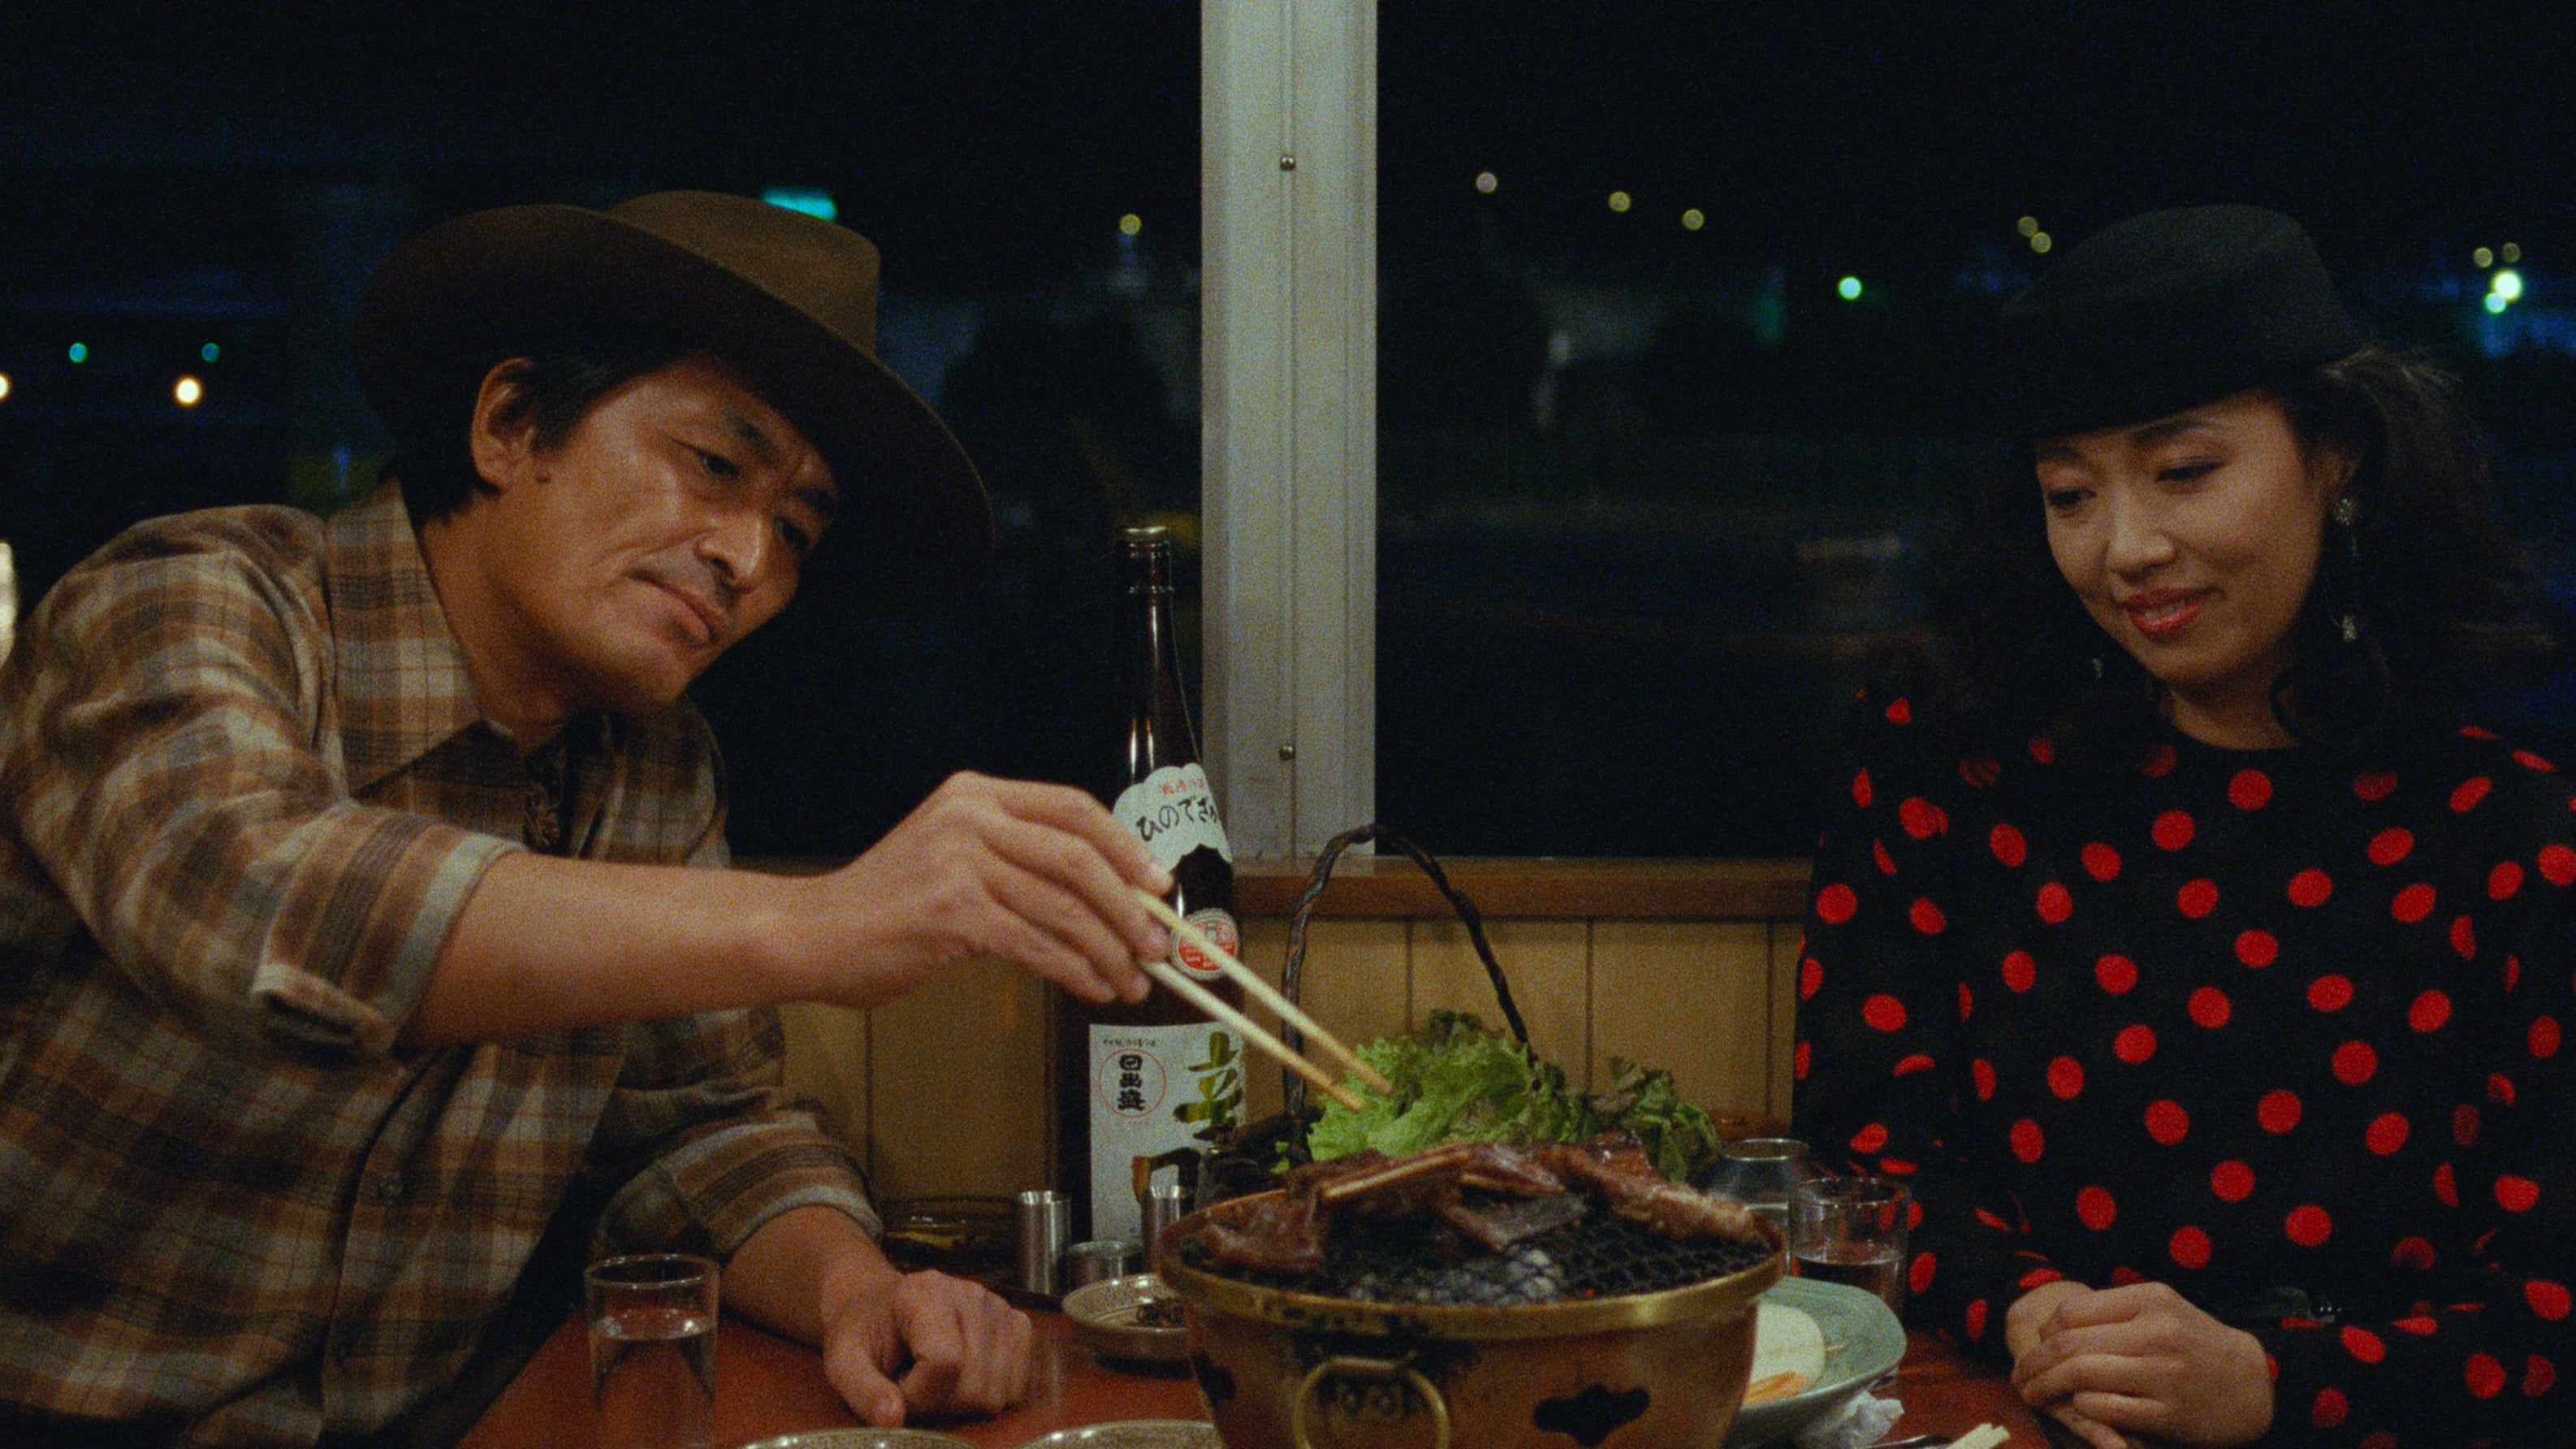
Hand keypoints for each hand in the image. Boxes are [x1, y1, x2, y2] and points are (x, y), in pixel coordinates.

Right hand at [808, 772, 1170, 1007]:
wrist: (813, 933)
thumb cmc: (887, 907)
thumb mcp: (952, 857)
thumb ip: (1015, 862)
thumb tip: (1104, 900)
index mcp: (976, 794)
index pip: (1073, 809)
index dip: (1125, 847)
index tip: (1158, 883)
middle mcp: (971, 817)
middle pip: (1079, 857)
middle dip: (1129, 906)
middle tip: (1157, 945)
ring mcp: (961, 862)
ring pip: (1063, 907)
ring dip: (1108, 950)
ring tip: (1131, 981)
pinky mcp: (953, 913)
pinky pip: (1036, 944)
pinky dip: (1074, 970)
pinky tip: (1091, 989)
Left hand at [818, 1266, 1036, 1424]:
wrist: (887, 1308)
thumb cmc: (865, 1334)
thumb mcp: (843, 1360)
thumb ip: (862, 1389)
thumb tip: (893, 1419)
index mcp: (926, 1291)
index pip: (944, 1363)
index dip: (917, 1395)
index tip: (895, 1389)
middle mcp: (973, 1294)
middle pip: (975, 1387)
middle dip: (939, 1404)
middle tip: (914, 1386)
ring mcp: (1001, 1309)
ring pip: (998, 1395)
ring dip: (963, 1404)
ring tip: (935, 1381)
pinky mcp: (1019, 1325)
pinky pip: (1018, 1389)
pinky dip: (988, 1395)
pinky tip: (962, 1378)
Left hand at [2010, 1281, 2272, 1447]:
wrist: (2256, 1383)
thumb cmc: (2197, 1343)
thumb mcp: (2162, 1310)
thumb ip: (2114, 1311)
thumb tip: (2054, 1325)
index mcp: (2149, 1300)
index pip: (2072, 1312)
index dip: (2044, 1332)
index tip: (2037, 1346)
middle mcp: (2155, 1333)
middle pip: (2069, 1345)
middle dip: (2033, 1364)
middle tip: (2019, 1377)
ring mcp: (2162, 1375)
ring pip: (2081, 1376)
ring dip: (2046, 1387)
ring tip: (2032, 1394)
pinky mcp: (2167, 1413)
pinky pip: (2106, 1408)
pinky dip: (2082, 1407)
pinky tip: (2077, 1407)